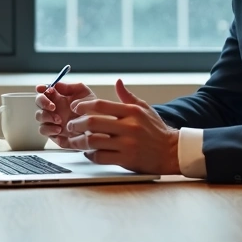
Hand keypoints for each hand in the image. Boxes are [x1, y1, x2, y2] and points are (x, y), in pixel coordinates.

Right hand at [35, 81, 96, 148]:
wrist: (97, 128)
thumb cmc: (91, 108)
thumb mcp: (84, 93)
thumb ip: (70, 86)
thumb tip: (56, 84)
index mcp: (58, 96)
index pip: (44, 90)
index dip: (41, 88)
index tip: (42, 89)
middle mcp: (53, 108)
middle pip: (38, 102)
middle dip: (43, 102)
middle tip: (53, 106)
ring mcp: (52, 120)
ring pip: (39, 116)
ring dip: (46, 117)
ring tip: (59, 120)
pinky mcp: (52, 132)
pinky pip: (43, 130)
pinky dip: (49, 129)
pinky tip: (59, 129)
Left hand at [62, 79, 179, 175]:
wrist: (171, 152)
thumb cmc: (156, 130)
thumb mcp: (144, 109)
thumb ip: (128, 96)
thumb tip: (117, 81)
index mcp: (131, 112)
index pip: (100, 105)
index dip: (83, 106)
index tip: (75, 108)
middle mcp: (129, 127)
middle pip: (92, 122)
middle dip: (76, 124)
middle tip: (70, 126)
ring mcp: (127, 144)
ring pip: (93, 141)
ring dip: (79, 142)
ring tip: (74, 141)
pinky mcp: (126, 159)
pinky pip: (100, 157)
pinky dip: (90, 155)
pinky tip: (88, 152)